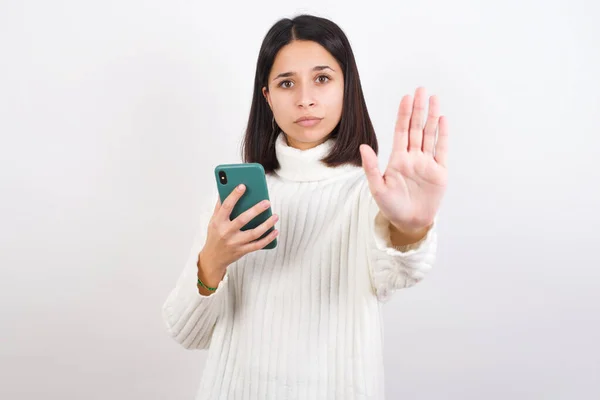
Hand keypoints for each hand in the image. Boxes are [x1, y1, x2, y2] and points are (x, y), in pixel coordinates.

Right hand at [198, 184, 278, 286]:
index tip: (243, 186)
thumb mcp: (213, 221)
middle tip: (267, 202)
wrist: (213, 258)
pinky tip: (275, 231)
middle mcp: (226, 232)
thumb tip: (225, 189)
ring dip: (267, 224)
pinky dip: (268, 238)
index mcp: (218, 222)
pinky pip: (258, 245)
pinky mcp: (242, 251)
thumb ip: (220, 206)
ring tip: (275, 216)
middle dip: (256, 210)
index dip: (234, 196)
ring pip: (254, 233)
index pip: (226, 206)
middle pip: (242, 220)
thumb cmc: (215, 235)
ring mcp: (235, 243)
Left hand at [359, 87, 448, 233]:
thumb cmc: (391, 207)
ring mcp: (427, 163)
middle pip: (416, 128)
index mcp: (398, 159)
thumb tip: (364, 147)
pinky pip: (442, 150)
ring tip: (434, 99)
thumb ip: (371, 167)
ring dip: (431, 117)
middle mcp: (413, 157)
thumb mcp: (377, 188)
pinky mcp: (439, 172)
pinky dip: (443, 135)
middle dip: (418, 109)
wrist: (409, 223)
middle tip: (421, 89)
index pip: (401, 131)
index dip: (403, 114)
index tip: (406, 97)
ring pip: (429, 135)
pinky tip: (442, 120)